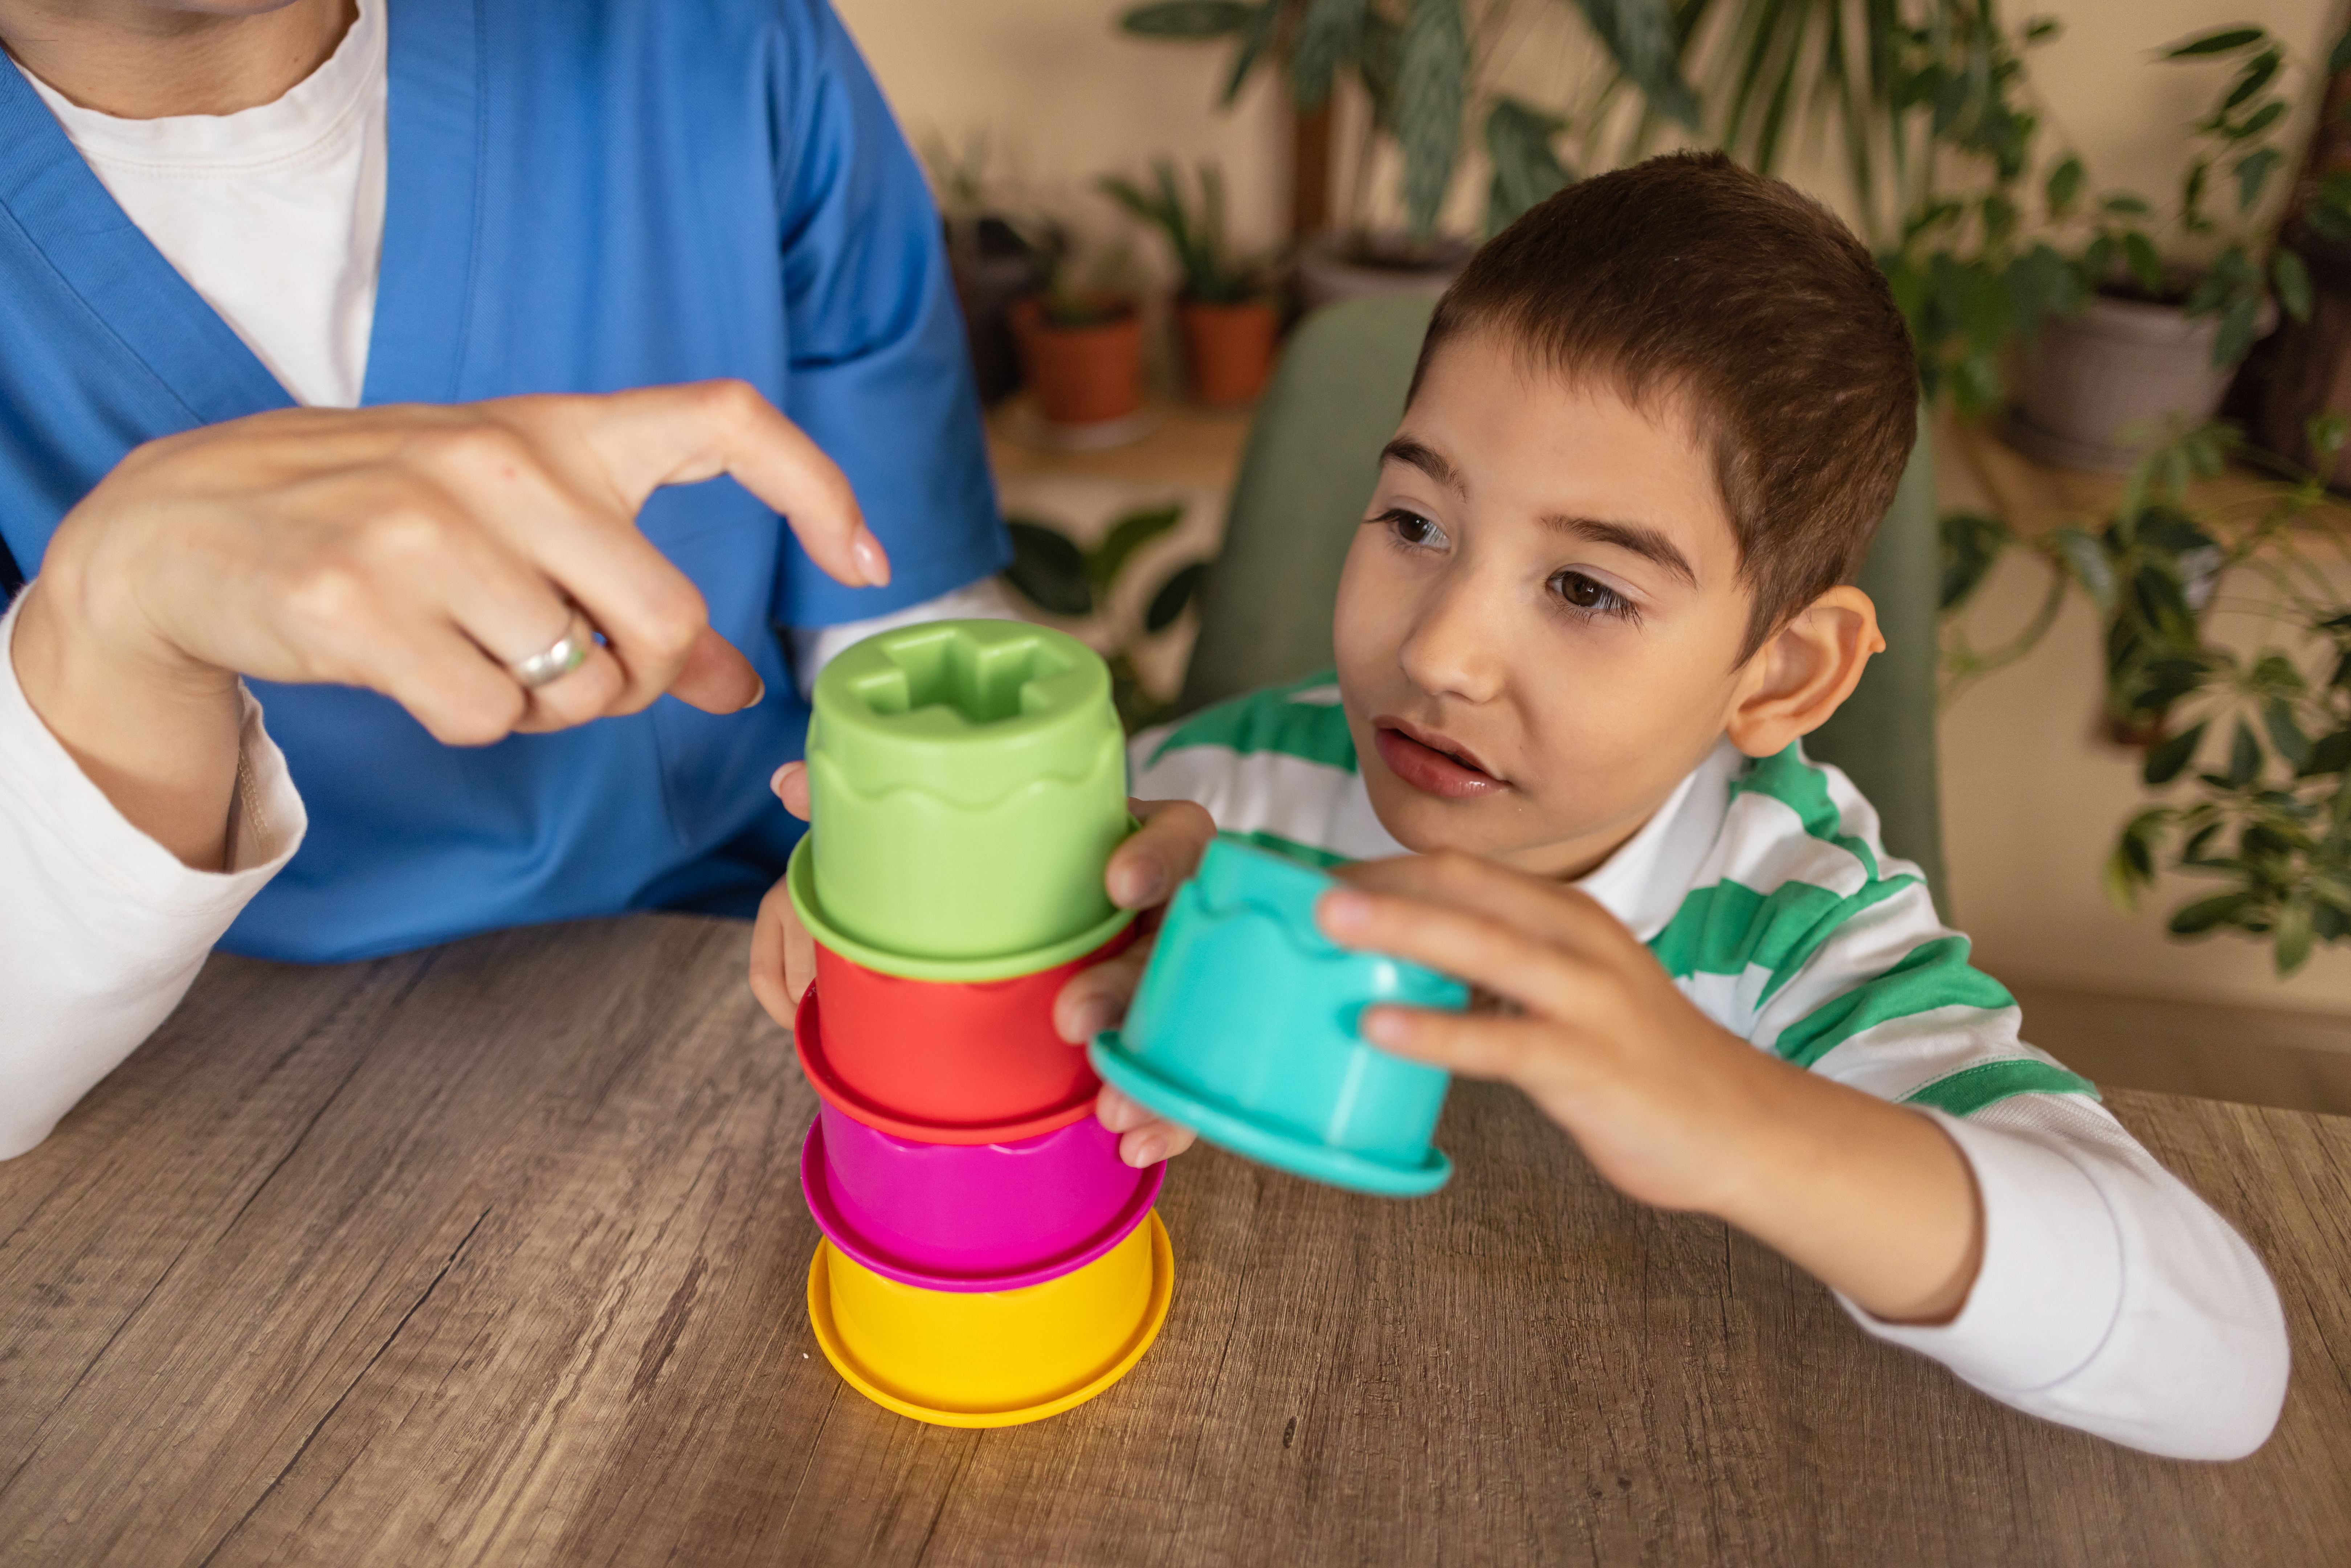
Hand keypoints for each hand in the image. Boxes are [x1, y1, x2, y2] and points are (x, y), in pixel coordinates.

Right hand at [13, 383, 885, 868]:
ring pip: (578, 683)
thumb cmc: (379, 522)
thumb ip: (629, 588)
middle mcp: (504, 467)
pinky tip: (418, 673)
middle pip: (668, 617)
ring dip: (546, 707)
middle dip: (642, 679)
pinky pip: (485, 718)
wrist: (189, 526)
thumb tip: (743, 681)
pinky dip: (471, 723)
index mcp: (556, 430)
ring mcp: (424, 533)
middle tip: (583, 674)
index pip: (728, 422)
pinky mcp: (355, 606)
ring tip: (476, 657)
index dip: (820, 490)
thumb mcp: (515, 526)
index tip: (868, 560)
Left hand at [749, 769, 1212, 1167]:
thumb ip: (883, 818)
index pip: (1176, 833)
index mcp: (1130, 846)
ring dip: (1148, 1067)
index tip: (1115, 880)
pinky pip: (1180, 1077)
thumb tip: (785, 783)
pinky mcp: (1173, 1039)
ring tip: (1107, 1109)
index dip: (1157, 854)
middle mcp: (1166, 912)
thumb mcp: (961, 844)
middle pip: (1175, 940)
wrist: (1052, 944)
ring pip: (1185, 1019)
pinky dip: (1164, 1113)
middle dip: (1128, 983)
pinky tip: (1127, 1142)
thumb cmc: (1009, 880)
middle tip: (1071, 1020)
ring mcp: (1176, 979)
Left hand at [1317, 851, 1982, 1323]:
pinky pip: (1499, 1042)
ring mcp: (1587, 1000)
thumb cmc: (1635, 1060)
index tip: (1314, 878)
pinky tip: (1379, 1028)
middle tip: (1299, 883)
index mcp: (1566, 917)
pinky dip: (1436, 1032)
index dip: (1385, 870)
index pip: (1462, 872)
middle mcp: (1576, 941)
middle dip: (1380, 882)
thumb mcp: (1568, 990)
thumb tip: (1406, 961)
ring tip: (1324, 926)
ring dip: (1398, 931)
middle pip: (1465, 891)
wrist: (1738, 1126)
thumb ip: (1500, 970)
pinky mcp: (1588, 1065)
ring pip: (1481, 948)